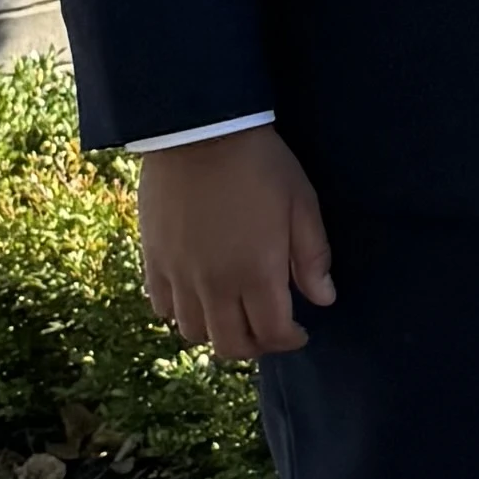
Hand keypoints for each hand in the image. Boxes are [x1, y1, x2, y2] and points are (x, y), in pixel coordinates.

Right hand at [136, 126, 333, 360]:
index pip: (272, 334)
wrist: (201, 132)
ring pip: (192, 332)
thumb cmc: (261, 164)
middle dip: (255, 346)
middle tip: (268, 330)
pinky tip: (197, 296)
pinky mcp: (153, 260)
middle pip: (230, 345)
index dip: (289, 341)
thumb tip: (324, 298)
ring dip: (216, 332)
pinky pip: (161, 307)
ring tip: (233, 314)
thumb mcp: (301, 204)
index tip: (300, 331)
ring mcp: (179, 275)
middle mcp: (214, 284)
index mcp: (257, 273)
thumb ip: (312, 256)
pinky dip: (180, 312)